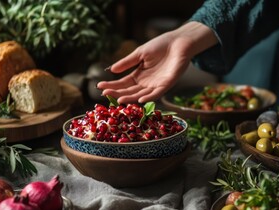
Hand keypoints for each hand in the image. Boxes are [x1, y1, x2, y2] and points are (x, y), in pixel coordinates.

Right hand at [97, 22, 217, 103]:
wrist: (178, 42)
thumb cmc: (160, 46)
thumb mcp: (140, 53)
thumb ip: (127, 62)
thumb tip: (111, 70)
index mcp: (138, 75)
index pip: (123, 83)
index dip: (112, 86)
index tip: (100, 87)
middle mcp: (146, 83)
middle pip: (129, 91)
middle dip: (117, 93)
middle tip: (105, 94)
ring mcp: (155, 85)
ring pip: (140, 94)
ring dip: (129, 98)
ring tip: (118, 99)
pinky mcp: (166, 84)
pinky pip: (156, 93)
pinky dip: (148, 97)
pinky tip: (139, 99)